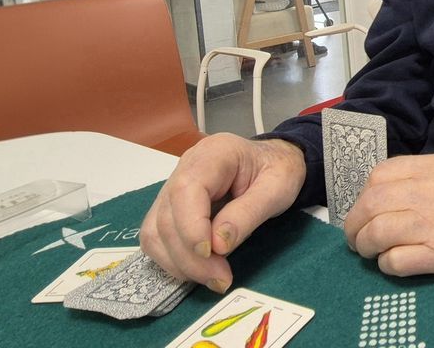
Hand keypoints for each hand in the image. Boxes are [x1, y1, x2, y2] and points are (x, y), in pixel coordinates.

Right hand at [140, 134, 305, 292]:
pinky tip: (199, 269)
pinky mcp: (170, 208)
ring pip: (155, 232)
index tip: (211, 253)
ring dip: (179, 262)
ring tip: (213, 277)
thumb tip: (218, 245)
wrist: (275, 161)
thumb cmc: (278, 170)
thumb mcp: (277, 189)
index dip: (192, 227)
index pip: (186, 190)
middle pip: (167, 217)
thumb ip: (248, 213)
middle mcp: (185, 168)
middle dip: (190, 256)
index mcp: (214, 154)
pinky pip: (158, 238)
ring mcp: (173, 188)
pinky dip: (174, 259)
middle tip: (221, 279)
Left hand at [344, 154, 433, 276]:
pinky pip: (397, 260)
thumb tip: (375, 193)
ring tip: (368, 250)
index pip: (382, 175)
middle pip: (373, 204)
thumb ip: (417, 175)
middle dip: (355, 223)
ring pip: (379, 232)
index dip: (364, 194)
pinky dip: (385, 264)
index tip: (364, 209)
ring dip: (365, 245)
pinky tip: (390, 262)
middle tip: (355, 237)